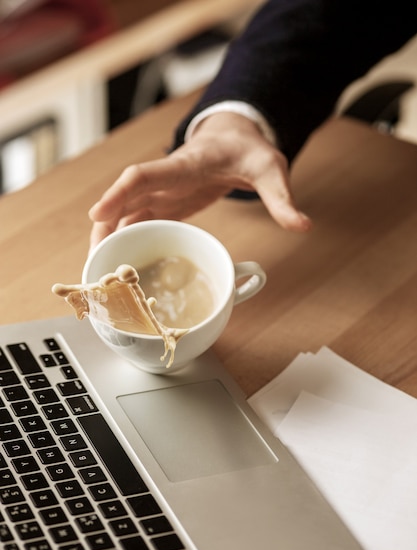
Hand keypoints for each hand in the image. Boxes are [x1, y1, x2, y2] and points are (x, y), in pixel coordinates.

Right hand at [89, 111, 311, 248]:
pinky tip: (119, 260)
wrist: (235, 138)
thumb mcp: (270, 170)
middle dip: (107, 226)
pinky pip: (139, 220)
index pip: (144, 176)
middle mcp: (167, 179)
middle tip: (95, 258)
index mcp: (185, 166)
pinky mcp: (166, 203)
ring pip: (127, 212)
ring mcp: (163, 191)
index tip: (98, 214)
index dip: (118, 194)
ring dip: (111, 236)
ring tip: (99, 267)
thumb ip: (282, 198)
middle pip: (126, 199)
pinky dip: (126, 238)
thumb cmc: (249, 150)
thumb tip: (303, 225)